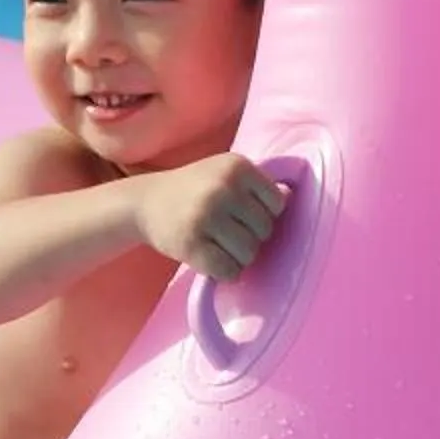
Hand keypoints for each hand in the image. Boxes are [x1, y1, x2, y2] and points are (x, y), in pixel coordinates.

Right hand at [133, 153, 287, 282]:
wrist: (144, 202)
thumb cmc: (195, 189)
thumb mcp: (224, 171)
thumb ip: (257, 185)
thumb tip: (295, 200)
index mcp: (237, 167)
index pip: (278, 204)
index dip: (263, 214)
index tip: (242, 214)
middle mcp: (223, 188)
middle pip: (265, 231)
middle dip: (250, 237)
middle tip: (227, 232)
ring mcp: (206, 216)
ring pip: (250, 253)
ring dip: (238, 257)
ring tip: (218, 245)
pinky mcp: (191, 245)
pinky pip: (229, 270)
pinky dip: (224, 271)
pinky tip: (210, 258)